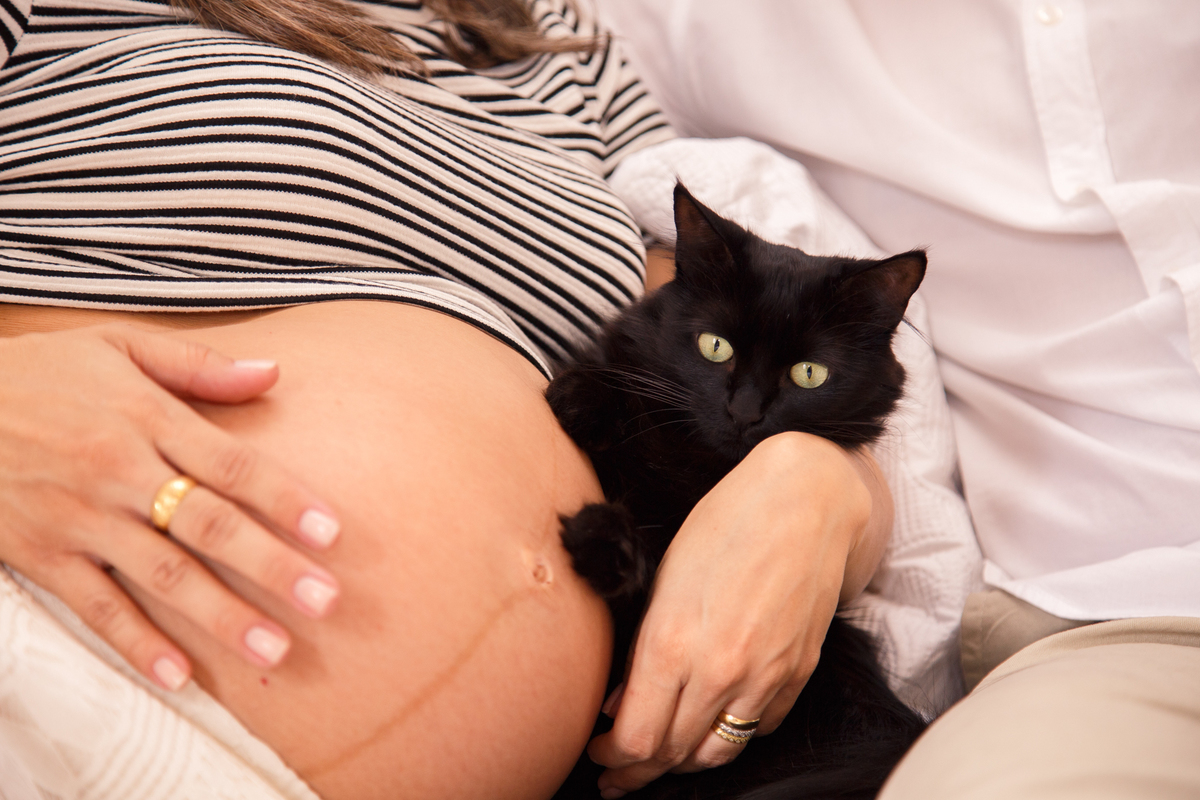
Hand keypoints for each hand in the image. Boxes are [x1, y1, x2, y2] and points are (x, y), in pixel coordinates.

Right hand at [0, 323, 342, 689]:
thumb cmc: (40, 373)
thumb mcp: (116, 346)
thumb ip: (197, 365)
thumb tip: (273, 372)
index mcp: (147, 417)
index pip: (232, 464)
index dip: (285, 499)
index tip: (332, 532)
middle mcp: (120, 471)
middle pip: (209, 525)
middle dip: (272, 566)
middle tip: (325, 601)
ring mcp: (80, 518)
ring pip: (162, 574)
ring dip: (220, 616)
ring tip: (273, 650)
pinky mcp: (42, 555)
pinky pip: (96, 606)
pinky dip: (137, 642)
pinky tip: (179, 677)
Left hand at [586, 432, 891, 796]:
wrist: (805, 500)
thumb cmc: (726, 522)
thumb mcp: (663, 579)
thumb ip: (641, 649)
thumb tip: (619, 703)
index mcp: (673, 643)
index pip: (635, 738)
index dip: (611, 756)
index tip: (598, 751)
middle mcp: (720, 671)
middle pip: (672, 754)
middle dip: (637, 770)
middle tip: (617, 772)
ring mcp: (764, 677)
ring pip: (717, 752)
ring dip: (683, 762)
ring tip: (661, 759)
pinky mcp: (798, 673)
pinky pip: (760, 728)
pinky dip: (732, 735)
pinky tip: (713, 724)